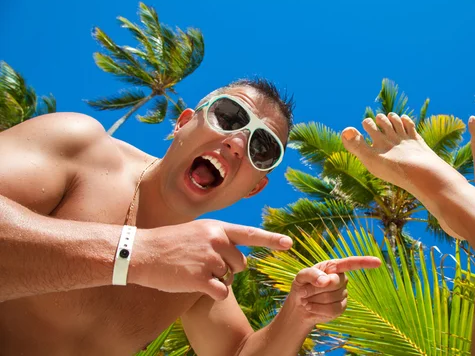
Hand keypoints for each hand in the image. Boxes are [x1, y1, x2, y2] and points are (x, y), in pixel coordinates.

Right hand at [131, 219, 292, 299]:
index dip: (271, 240)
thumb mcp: (196, 231)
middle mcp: (216, 240)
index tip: (289, 244)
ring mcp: (209, 259)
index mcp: (217, 227)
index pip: (250, 233)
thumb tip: (237, 254)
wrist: (140, 252)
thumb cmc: (168, 243)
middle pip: (241, 263)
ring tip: (193, 270)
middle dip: (229, 269)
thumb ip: (217, 237)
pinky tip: (195, 284)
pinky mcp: (200, 278)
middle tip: (203, 265)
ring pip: (229, 278)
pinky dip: (213, 293)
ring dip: (216, 280)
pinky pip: (222, 292)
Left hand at [287, 256, 380, 326]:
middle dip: (316, 288)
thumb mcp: (301, 276)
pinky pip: (333, 309)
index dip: (365, 262)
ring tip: (306, 299)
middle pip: (335, 283)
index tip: (378, 262)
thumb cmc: (302, 286)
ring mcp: (343, 294)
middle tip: (304, 291)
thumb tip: (326, 280)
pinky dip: (318, 309)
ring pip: (333, 297)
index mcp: (334, 266)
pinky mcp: (341, 308)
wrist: (299, 307)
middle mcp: (341, 279)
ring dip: (315, 300)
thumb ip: (312, 274)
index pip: (351, 263)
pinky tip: (311, 307)